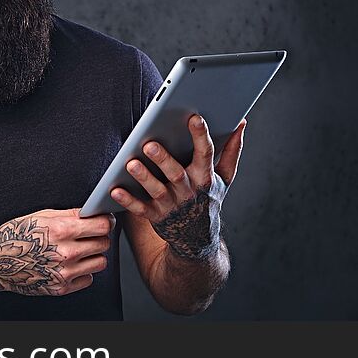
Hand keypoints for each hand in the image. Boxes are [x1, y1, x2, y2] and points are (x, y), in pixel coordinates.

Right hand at [0, 208, 114, 297]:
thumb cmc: (16, 236)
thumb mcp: (42, 216)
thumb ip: (70, 214)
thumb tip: (93, 212)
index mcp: (61, 230)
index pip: (102, 225)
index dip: (105, 221)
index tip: (103, 221)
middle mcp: (65, 253)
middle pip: (104, 243)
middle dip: (98, 237)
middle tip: (88, 235)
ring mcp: (64, 273)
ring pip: (100, 262)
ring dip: (93, 255)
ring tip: (78, 250)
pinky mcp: (61, 288)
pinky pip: (89, 279)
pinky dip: (83, 272)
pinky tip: (69, 265)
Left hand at [111, 114, 246, 259]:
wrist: (198, 239)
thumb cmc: (208, 198)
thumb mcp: (224, 177)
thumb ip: (232, 150)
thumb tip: (241, 122)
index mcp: (206, 177)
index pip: (205, 153)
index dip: (201, 135)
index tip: (194, 118)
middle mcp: (189, 191)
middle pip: (176, 173)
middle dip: (163, 159)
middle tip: (150, 144)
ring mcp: (172, 205)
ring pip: (157, 190)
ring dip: (144, 177)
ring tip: (130, 163)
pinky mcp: (156, 216)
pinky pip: (140, 209)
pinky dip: (128, 200)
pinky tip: (115, 189)